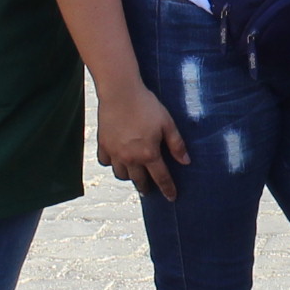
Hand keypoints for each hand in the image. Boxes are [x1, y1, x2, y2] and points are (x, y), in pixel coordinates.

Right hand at [95, 79, 190, 200]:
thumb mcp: (167, 123)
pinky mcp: (103, 144)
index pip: (161, 178)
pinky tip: (117, 159)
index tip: (172, 198)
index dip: (168, 189)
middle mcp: (130, 157)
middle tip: (148, 190)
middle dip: (145, 187)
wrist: (120, 92)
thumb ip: (176, 144)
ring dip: (129, 176)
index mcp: (149, 154)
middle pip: (138, 180)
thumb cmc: (146, 105)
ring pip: (121, 174)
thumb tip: (186, 162)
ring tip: (133, 174)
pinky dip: (112, 163)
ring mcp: (114, 152)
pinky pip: (106, 162)